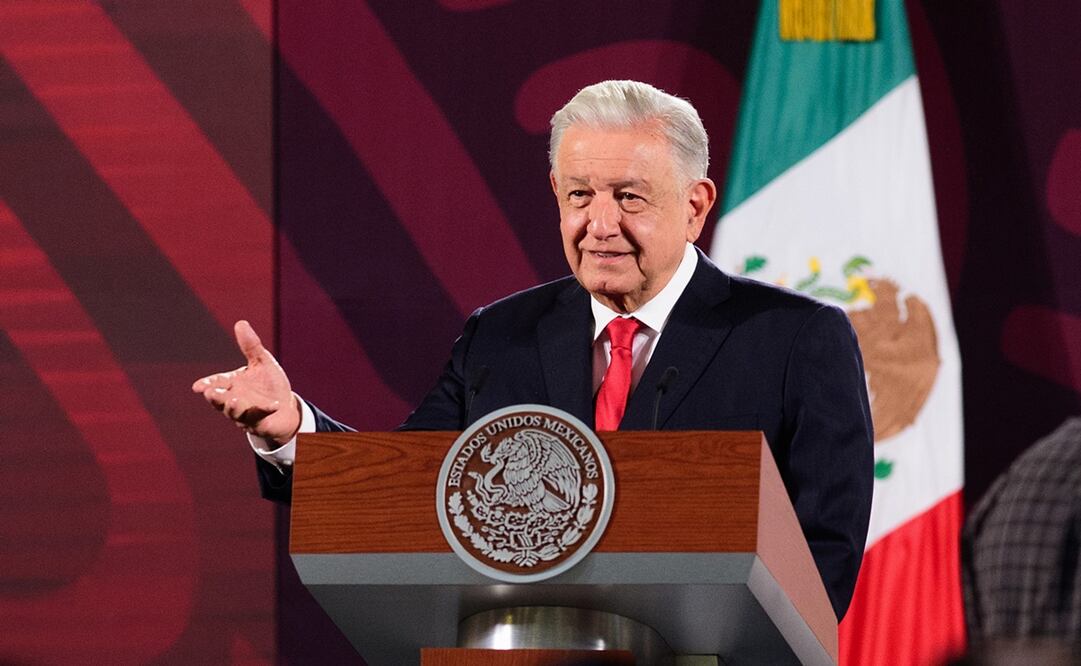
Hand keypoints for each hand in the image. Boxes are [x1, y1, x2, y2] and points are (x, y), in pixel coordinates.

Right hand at [191, 320, 300, 443]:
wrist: (286, 407)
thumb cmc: (269, 384)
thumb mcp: (262, 362)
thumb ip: (251, 346)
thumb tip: (240, 323)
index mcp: (232, 383)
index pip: (216, 383)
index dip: (206, 385)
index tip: (197, 387)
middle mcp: (235, 399)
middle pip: (220, 400)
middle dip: (216, 397)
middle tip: (211, 393)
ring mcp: (245, 414)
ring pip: (235, 413)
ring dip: (233, 407)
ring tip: (234, 400)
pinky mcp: (259, 423)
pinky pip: (260, 418)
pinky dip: (265, 411)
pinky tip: (274, 405)